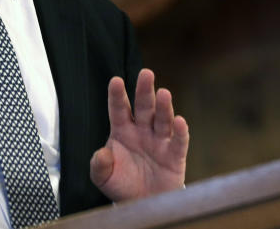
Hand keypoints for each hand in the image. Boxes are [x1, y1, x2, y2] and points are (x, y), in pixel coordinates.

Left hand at [89, 68, 188, 201]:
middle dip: (144, 91)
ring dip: (163, 107)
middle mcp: (142, 131)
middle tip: (146, 73)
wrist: (142, 206)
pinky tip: (179, 121)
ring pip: (162, 119)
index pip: (119, 109)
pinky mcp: (175, 156)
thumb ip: (99, 165)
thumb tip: (102, 154)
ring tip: (163, 93)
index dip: (117, 95)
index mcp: (122, 131)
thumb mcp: (103, 176)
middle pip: (144, 107)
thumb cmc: (121, 185)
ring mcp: (159, 142)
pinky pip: (178, 142)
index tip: (115, 81)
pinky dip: (180, 132)